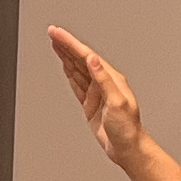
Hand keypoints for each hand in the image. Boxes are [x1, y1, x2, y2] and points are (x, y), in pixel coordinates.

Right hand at [46, 25, 147, 169]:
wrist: (127, 148)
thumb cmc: (128, 128)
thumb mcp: (117, 102)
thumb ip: (104, 79)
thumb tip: (93, 60)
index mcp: (111, 78)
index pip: (86, 56)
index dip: (70, 43)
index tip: (57, 33)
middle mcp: (103, 83)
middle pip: (80, 59)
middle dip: (65, 45)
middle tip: (52, 32)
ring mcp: (96, 93)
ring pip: (77, 69)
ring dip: (66, 56)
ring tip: (55, 44)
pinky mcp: (90, 104)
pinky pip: (77, 84)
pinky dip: (69, 73)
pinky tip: (65, 65)